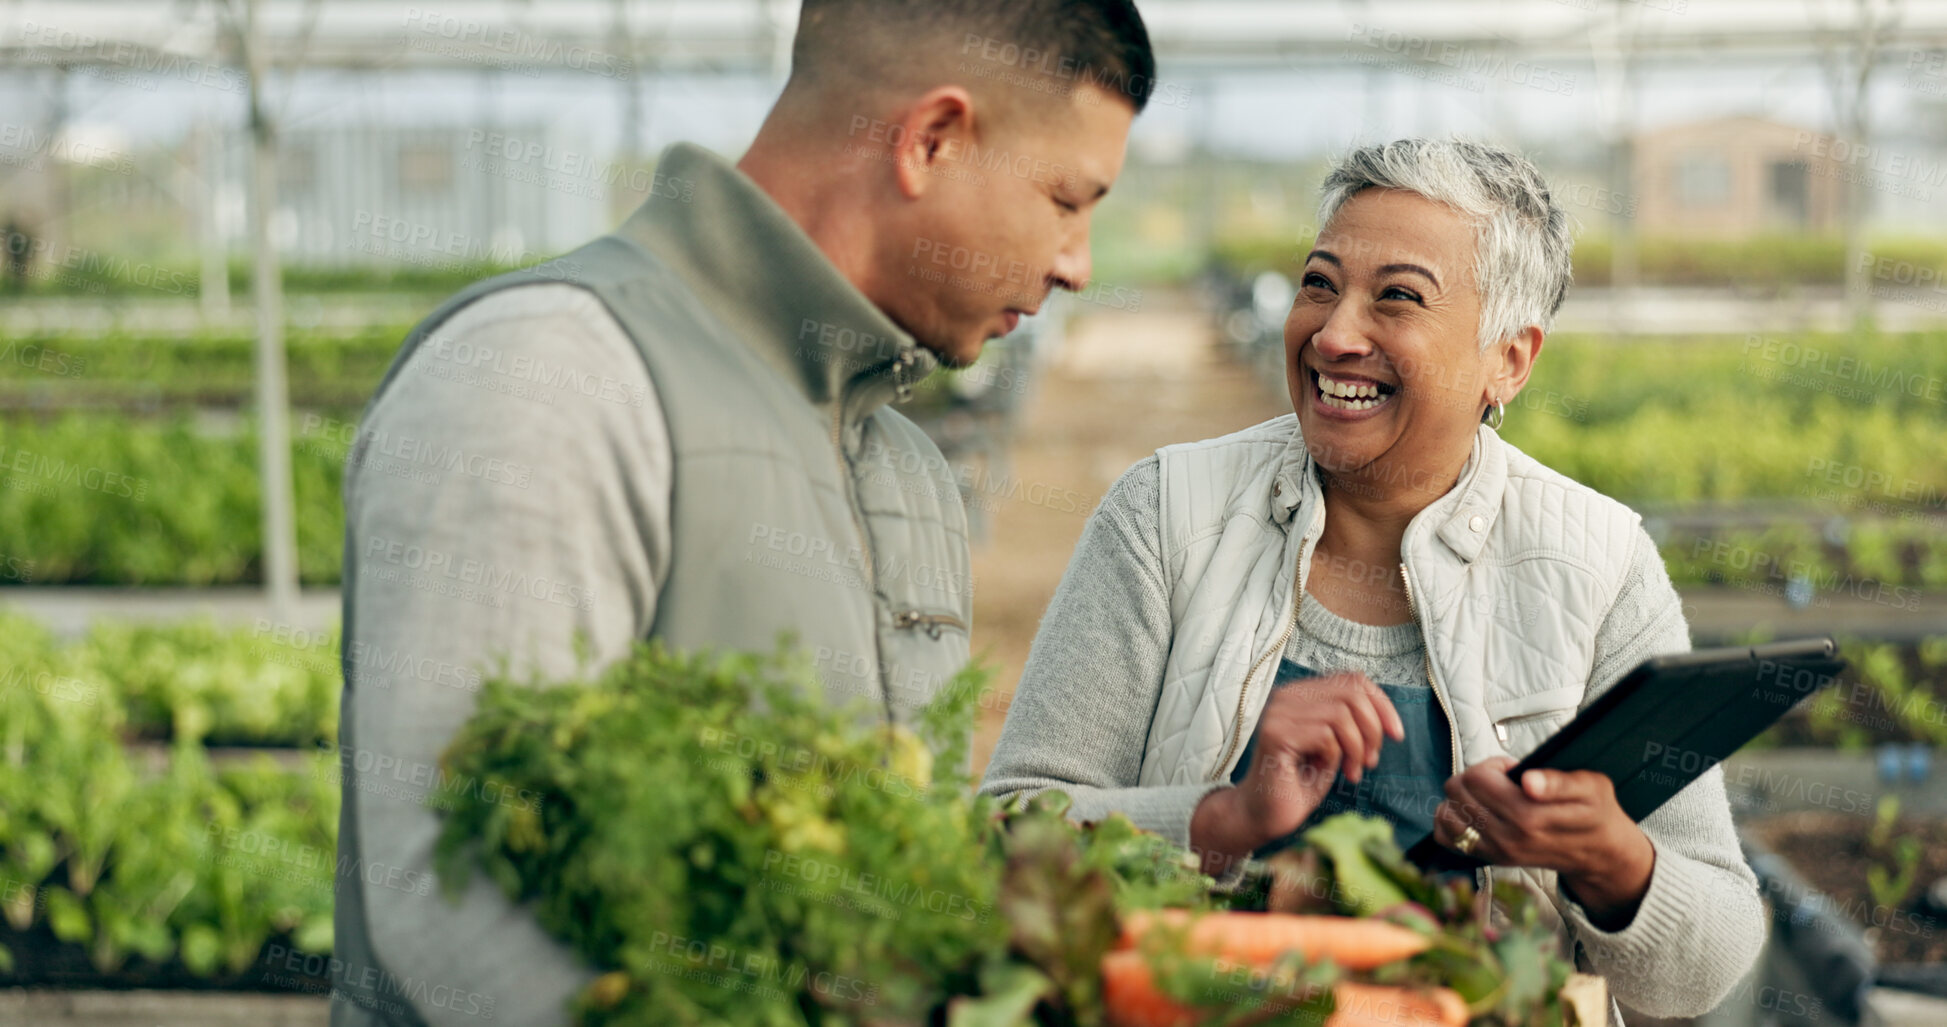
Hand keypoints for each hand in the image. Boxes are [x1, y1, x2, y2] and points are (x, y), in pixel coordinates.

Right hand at [1191, 672, 1403, 872]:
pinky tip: (1329, 771)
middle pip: (1351, 693)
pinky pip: (1326, 735)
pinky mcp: (1276, 734)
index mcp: (1301, 693)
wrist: (1266, 814)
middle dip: (1372, 729)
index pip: (1352, 679)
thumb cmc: (1300, 782)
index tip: (1396, 735)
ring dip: (1356, 748)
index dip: (1381, 704)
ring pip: (1342, 714)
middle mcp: (1286, 696)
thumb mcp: (1336, 746)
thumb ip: (1352, 723)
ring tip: (1352, 771)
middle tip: (1370, 761)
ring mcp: (1278, 713)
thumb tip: (1385, 716)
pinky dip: (1336, 756)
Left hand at [1433, 756, 1655, 929]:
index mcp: (1529, 817)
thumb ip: (1558, 782)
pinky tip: (1473, 812)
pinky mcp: (1488, 858)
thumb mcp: (1590, 787)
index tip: (1513, 771)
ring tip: (1488, 797)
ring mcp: (1495, 851)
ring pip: (1446, 813)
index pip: (1477, 778)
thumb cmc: (1592, 812)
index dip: (1493, 765)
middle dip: (1476, 777)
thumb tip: (1528, 781)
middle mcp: (1507, 837)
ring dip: (1461, 797)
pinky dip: (1451, 820)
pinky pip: (1446, 836)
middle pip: (1458, 791)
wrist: (1597, 852)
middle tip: (1502, 782)